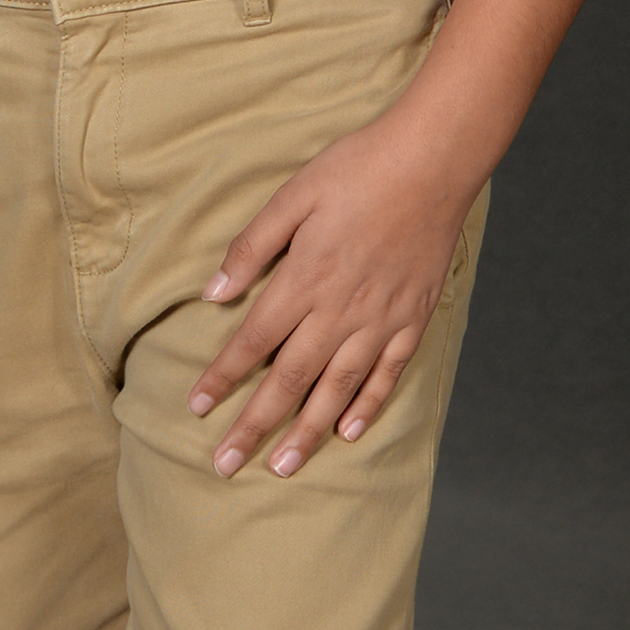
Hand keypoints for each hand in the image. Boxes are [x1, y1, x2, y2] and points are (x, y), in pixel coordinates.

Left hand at [188, 112, 477, 477]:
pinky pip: (387, 374)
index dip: (222, 377)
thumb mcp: (292, 196)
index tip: (196, 408)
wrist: (432, 162)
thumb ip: (252, 248)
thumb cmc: (357, 170)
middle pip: (289, 380)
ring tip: (283, 466)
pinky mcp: (412, 320)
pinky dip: (367, 406)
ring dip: (306, 431)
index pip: (253, 342)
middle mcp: (339, 311)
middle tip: (225, 465)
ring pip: (336, 389)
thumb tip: (213, 294)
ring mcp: (379, 320)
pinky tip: (348, 432)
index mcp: (304, 279)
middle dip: (254, 425)